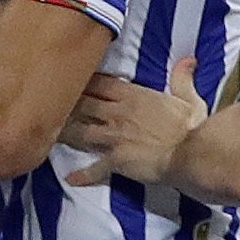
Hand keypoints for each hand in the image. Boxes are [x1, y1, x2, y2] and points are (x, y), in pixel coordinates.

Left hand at [63, 52, 202, 187]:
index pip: (100, 84)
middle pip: (83, 104)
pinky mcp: (116, 160)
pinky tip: (71, 179)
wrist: (191, 154)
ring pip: (80, 132)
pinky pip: (95, 168)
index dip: (83, 82)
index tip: (70, 80)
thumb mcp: (190, 99)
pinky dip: (83, 175)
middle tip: (49, 105)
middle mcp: (118, 113)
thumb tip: (189, 59)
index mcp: (133, 96)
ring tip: (47, 134)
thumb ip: (183, 79)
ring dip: (64, 133)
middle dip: (66, 104)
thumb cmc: (192, 128)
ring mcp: (114, 137)